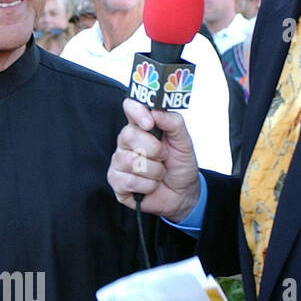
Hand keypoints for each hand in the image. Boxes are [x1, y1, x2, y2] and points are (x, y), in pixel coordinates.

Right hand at [108, 98, 201, 220]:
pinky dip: (148, 186)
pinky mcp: (117, 182)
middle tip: (163, 156)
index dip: (137, 112)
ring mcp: (119, 162)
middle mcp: (127, 142)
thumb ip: (173, 122)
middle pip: (129, 135)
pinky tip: (151, 185)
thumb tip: (156, 112)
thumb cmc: (180, 165)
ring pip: (131, 161)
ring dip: (154, 171)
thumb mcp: (184, 141)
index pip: (130, 107)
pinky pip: (129, 181)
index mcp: (141, 126)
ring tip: (159, 173)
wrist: (183, 193)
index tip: (150, 123)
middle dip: (154, 149)